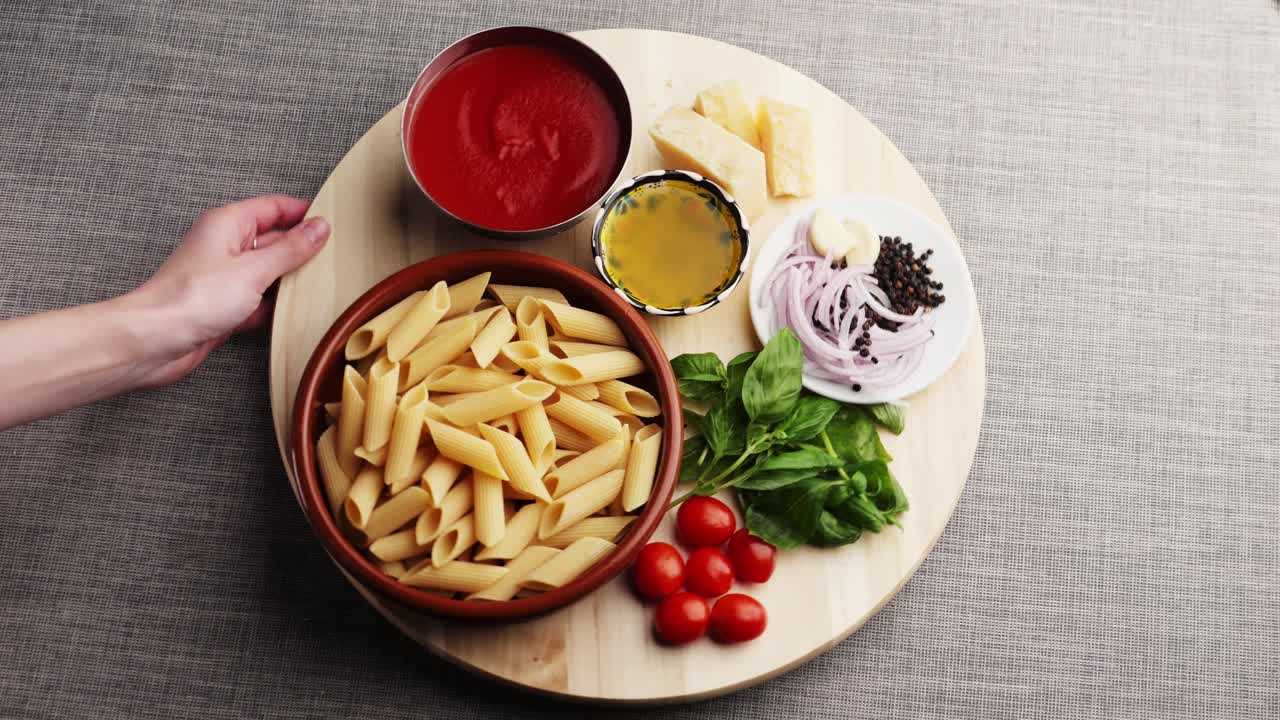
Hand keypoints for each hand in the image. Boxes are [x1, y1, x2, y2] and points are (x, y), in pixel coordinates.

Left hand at [131, 195, 329, 385]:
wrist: (155, 340)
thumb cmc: (191, 299)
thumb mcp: (254, 269)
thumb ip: (291, 249)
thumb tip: (319, 228)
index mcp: (228, 224)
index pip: (275, 207)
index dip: (304, 212)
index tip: (332, 223)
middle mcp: (225, 246)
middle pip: (274, 239)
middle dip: (302, 249)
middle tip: (333, 258)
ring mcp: (225, 276)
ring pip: (269, 271)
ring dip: (290, 280)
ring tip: (319, 285)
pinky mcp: (225, 305)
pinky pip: (260, 299)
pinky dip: (276, 306)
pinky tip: (293, 313)